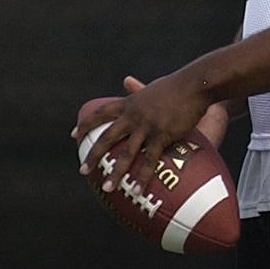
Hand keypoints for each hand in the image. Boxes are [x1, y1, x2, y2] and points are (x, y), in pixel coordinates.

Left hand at [72, 72, 210, 193]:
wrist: (195, 84)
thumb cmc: (178, 84)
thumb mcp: (152, 86)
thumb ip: (137, 88)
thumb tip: (126, 80)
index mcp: (130, 103)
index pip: (100, 113)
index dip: (86, 125)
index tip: (74, 135)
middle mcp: (134, 116)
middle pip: (107, 137)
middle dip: (93, 155)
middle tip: (83, 170)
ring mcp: (147, 126)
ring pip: (126, 153)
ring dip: (116, 172)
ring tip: (108, 188)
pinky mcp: (162, 135)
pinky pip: (149, 160)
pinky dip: (143, 176)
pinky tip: (138, 189)